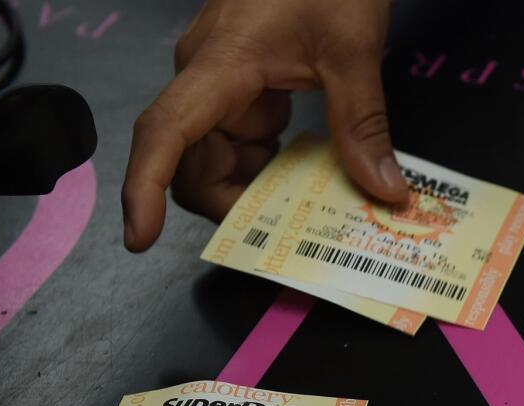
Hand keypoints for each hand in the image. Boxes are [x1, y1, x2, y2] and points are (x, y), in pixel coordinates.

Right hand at [121, 0, 408, 252]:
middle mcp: (207, 77)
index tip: (140, 239)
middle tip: (292, 230)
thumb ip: (364, 123)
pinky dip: (267, 170)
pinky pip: (241, 144)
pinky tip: (307, 176)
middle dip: (230, 205)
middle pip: (190, 164)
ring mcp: (223, 84)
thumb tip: (383, 190)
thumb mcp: (352, 48)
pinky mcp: (243, 87)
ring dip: (252, 192)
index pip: (162, 132)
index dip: (143, 188)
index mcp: (220, 63)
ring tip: (308, 203)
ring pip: (215, 161)